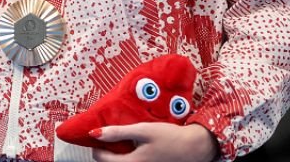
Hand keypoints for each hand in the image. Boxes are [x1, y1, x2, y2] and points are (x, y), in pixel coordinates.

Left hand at [91, 122, 218, 161]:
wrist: (194, 147)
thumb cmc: (170, 137)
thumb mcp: (142, 130)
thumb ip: (118, 132)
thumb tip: (96, 133)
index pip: (101, 159)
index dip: (96, 146)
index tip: (99, 135)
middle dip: (106, 150)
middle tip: (109, 136)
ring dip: (118, 154)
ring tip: (121, 140)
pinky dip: (128, 156)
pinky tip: (134, 146)